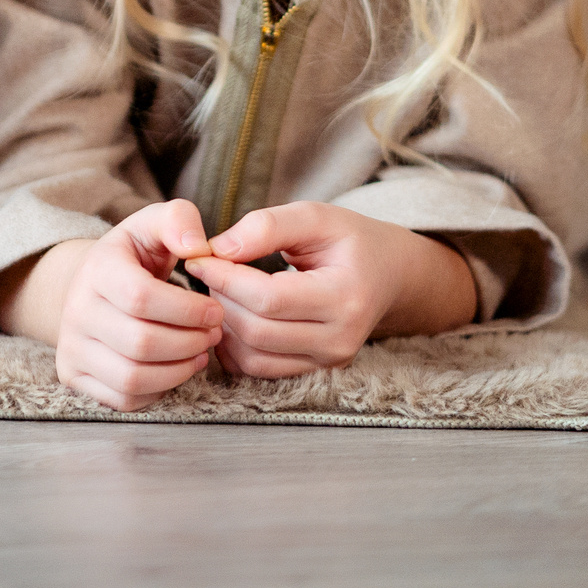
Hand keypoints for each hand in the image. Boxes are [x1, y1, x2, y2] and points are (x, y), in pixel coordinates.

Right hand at [0, 201, 224, 411]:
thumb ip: (179, 221)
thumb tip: (197, 247)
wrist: (91, 285)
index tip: (215, 310)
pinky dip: (158, 391)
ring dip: (179, 371)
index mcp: (96, 269)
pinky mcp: (74, 375)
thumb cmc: (133, 256)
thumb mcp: (154, 224)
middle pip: (141, 343)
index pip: (141, 297)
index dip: (187, 309)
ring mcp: (70, 346)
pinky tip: (175, 368)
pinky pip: (123, 399)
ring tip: (200, 352)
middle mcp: (75, 310)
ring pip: (132, 377)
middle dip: (190, 342)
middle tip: (213, 333)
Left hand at [183, 202, 477, 377]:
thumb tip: (218, 248)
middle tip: (207, 272)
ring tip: (218, 291)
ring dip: (223, 325)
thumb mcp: (316, 216)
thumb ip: (268, 226)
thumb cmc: (350, 240)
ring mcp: (328, 361)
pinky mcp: (314, 371)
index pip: (270, 299)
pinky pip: (258, 369)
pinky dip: (233, 345)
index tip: (199, 257)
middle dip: (220, 299)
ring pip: (253, 357)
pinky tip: (230, 315)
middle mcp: (340, 339)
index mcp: (345, 297)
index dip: (226, 278)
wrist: (388, 274)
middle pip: (257, 331)